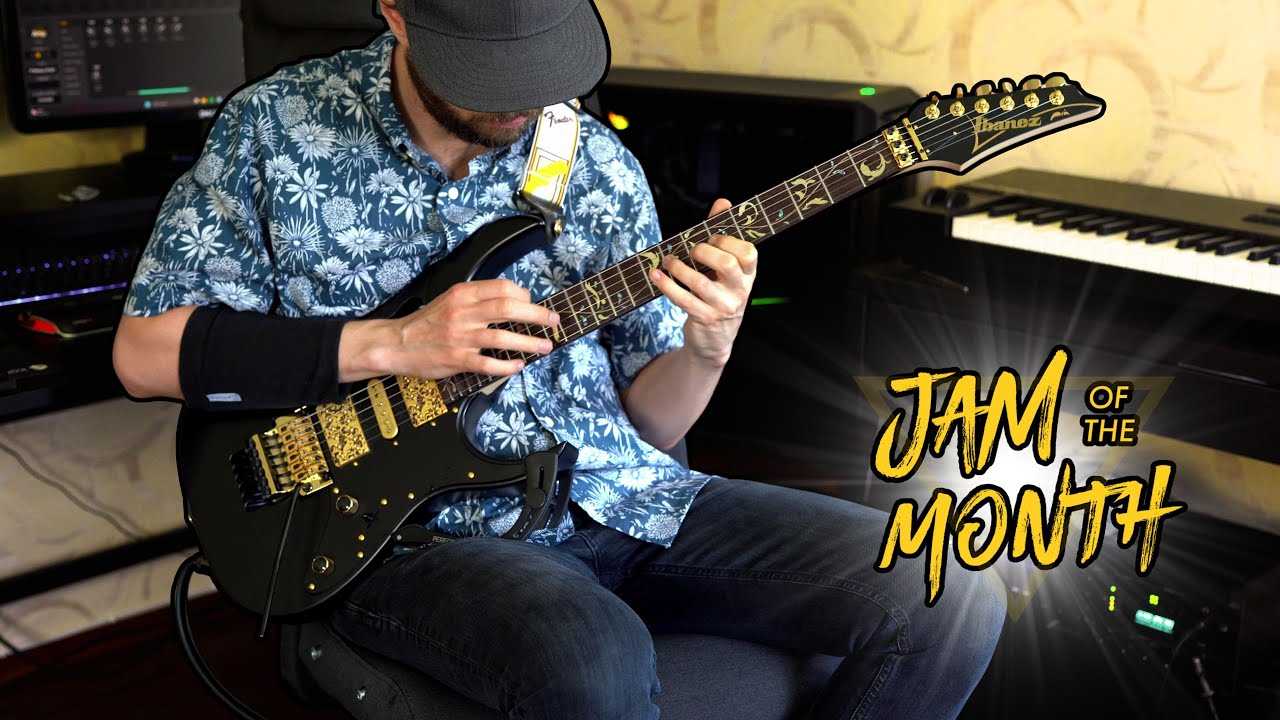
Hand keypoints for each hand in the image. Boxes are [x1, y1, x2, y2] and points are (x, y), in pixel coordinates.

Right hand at [385, 279, 558, 378]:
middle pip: (507, 308)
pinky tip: (518, 365)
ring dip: (529, 341)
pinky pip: (487, 363)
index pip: (502, 287)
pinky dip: (506, 366)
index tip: (534, 303)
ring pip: (501, 336)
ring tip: (546, 345)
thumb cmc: (427, 323)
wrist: (396, 344)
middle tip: (553, 320)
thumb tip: (513, 300)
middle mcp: (463, 312)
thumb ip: (478, 299)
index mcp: (463, 294)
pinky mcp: (456, 359)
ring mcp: (460, 336)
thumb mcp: (451, 301)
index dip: (524, 294)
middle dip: (536, 314)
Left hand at [648, 198, 757, 366]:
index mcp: (748, 275)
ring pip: (700, 282)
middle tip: (691, 250)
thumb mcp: (726, 270)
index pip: (748, 253)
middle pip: (727, 264)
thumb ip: (723, 236)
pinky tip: (656, 275)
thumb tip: (723, 202)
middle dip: (704, 251)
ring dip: (678, 267)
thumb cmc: (719, 295)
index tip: (711, 237)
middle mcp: (740, 291)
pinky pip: (683, 299)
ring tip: (667, 261)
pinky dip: (666, 285)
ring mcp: (723, 307)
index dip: (728, 240)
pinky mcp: (705, 319)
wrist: (715, 341)